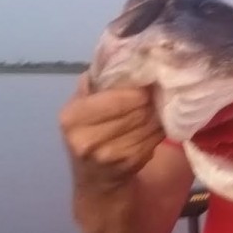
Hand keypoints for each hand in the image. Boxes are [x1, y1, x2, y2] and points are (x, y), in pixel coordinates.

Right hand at [58, 74, 164, 191]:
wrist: (96, 180)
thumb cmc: (89, 133)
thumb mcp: (81, 106)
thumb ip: (94, 83)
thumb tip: (116, 52)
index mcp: (72, 118)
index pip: (117, 97)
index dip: (136, 88)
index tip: (146, 81)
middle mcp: (87, 139)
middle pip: (137, 109)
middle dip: (150, 99)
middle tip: (157, 91)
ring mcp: (110, 155)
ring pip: (149, 122)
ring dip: (158, 113)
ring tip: (158, 105)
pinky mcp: (130, 164)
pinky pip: (155, 137)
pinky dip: (160, 128)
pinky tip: (156, 124)